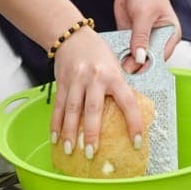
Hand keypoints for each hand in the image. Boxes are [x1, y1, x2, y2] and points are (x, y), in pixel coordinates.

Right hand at [48, 28, 145, 160]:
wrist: (72, 36)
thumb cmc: (98, 53)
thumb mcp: (115, 66)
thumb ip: (119, 88)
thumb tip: (127, 115)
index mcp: (113, 76)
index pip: (128, 103)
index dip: (134, 123)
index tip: (136, 142)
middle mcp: (94, 79)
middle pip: (92, 109)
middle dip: (91, 133)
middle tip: (91, 153)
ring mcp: (76, 81)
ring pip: (71, 110)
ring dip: (69, 132)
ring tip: (70, 150)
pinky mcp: (62, 82)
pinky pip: (58, 106)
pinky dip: (55, 123)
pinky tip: (55, 137)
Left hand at [113, 0, 179, 72]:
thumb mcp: (144, 14)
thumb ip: (140, 37)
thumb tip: (139, 57)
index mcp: (170, 35)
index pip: (160, 56)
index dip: (148, 65)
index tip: (136, 72)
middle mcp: (158, 39)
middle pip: (147, 59)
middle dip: (135, 65)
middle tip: (123, 72)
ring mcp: (143, 38)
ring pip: (134, 55)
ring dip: (125, 60)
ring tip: (115, 67)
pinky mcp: (130, 34)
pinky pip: (123, 47)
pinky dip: (118, 51)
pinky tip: (110, 56)